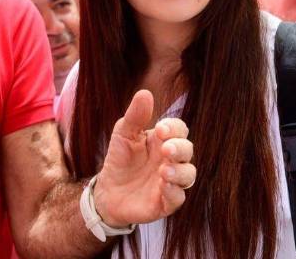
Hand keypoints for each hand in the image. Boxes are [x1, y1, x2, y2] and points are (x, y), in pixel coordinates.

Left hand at [93, 90, 194, 226]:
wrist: (107, 191)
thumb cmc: (120, 158)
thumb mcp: (123, 134)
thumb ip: (135, 116)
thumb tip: (145, 93)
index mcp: (163, 140)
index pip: (179, 129)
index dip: (174, 128)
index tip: (160, 129)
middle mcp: (172, 160)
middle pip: (187, 150)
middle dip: (179, 148)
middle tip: (166, 149)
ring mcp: (171, 181)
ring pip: (188, 174)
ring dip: (179, 172)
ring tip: (164, 171)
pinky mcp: (165, 202)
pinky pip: (178, 198)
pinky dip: (173, 192)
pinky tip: (162, 185)